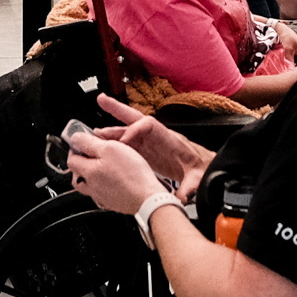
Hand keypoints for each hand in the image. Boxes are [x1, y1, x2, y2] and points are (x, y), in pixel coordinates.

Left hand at [64, 128, 171, 216]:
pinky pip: (102, 194)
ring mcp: (102, 197)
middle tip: (90, 155)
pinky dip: (104, 186)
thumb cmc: (131, 173)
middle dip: (81, 164)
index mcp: (88, 172)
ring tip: (103, 167)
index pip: (71, 160)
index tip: (83, 142)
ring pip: (89, 186)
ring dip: (92, 176)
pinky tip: (114, 181)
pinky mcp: (113, 203)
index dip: (75, 149)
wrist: (147, 197)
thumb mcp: (110, 148)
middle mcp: (92, 187)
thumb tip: (75, 138)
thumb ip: (89, 143)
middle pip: (77, 176)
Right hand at [92, 95, 214, 191]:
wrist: (203, 169)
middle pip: (135, 119)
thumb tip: (183, 196)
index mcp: (168, 138)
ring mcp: (150, 143)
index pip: (148, 126)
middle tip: (102, 100)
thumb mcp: (197, 178)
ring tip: (93, 130)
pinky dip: (115, 143)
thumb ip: (190, 186)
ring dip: (111, 130)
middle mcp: (157, 137)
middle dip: (118, 109)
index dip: (134, 130)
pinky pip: (128, 144)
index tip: (124, 141)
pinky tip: (103, 146)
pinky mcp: (146, 152)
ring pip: (128, 132)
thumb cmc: (200, 169)